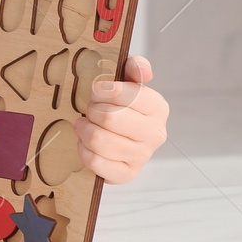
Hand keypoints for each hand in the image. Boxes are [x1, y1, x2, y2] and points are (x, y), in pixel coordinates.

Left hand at [76, 53, 168, 183]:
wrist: (119, 137)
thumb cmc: (120, 104)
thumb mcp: (128, 80)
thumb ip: (135, 67)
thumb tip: (140, 67)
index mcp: (158, 107)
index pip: (130, 95)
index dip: (104, 91)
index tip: (96, 91)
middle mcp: (155, 133)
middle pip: (110, 118)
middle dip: (92, 110)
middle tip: (90, 109)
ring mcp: (142, 156)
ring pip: (99, 140)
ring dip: (84, 129)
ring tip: (84, 124)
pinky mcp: (126, 174)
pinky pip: (95, 162)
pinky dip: (83, 149)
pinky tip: (85, 142)